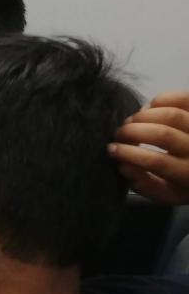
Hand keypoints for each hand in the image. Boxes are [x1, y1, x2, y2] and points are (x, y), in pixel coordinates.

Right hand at [109, 91, 188, 205]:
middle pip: (163, 134)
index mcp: (187, 174)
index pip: (156, 161)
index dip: (129, 153)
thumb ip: (142, 184)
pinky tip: (149, 108)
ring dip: (144, 115)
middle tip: (119, 134)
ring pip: (171, 114)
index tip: (111, 149)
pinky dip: (161, 99)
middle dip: (133, 131)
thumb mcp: (164, 194)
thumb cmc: (183, 183)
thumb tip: (122, 164)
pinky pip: (183, 98)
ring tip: (132, 121)